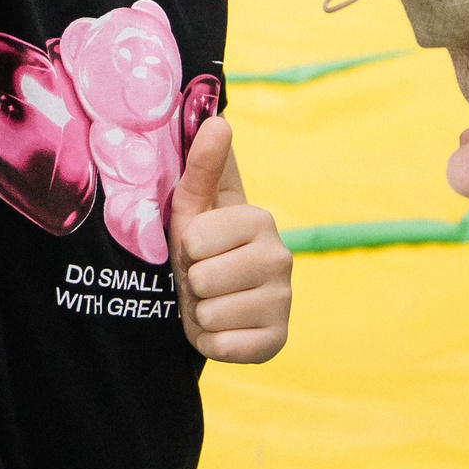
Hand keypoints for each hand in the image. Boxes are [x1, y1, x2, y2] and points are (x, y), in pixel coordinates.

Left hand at [170, 116, 292, 360]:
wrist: (216, 297)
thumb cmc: (201, 244)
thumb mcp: (192, 204)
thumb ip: (202, 164)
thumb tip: (219, 121)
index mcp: (259, 220)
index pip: (195, 241)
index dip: (185, 248)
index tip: (198, 247)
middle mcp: (281, 259)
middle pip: (202, 280)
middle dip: (191, 284)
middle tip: (203, 278)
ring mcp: (283, 302)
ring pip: (211, 315)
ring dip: (200, 313)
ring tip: (212, 301)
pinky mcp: (277, 341)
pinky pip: (222, 347)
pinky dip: (211, 342)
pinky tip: (224, 327)